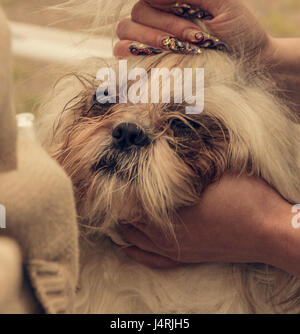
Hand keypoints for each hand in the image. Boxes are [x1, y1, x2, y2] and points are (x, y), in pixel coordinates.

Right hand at [114, 0, 271, 58]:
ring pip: (126, 29)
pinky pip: (121, 51)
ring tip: (185, 51)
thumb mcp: (220, 0)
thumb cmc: (239, 30)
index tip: (187, 12)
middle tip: (197, 38)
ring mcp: (148, 37)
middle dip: (167, 25)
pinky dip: (134, 52)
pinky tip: (159, 57)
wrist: (252, 63)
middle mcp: (157, 14)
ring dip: (153, 38)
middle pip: (138, 11)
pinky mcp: (144, 61)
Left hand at [120, 173, 299, 277]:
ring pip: (137, 238)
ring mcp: (177, 249)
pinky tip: (128, 246)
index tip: (116, 168)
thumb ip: (188, 160)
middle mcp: (167, 233)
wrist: (270, 230)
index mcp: (170, 210)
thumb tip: (166, 145)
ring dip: (126, 222)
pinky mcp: (187, 258)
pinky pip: (152, 259)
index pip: (131, 198)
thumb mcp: (215, 168)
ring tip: (118, 206)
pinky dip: (137, 251)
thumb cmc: (245, 196)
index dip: (121, 182)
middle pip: (129, 218)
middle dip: (121, 201)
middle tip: (116, 183)